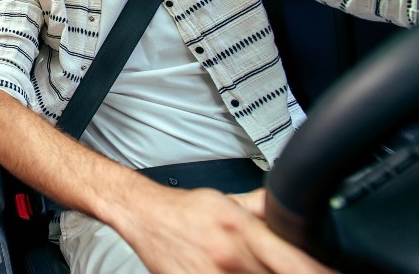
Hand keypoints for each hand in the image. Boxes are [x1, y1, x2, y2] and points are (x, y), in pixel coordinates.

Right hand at [116, 185, 335, 273]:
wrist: (145, 216)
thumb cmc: (186, 211)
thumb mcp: (229, 200)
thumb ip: (264, 207)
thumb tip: (296, 208)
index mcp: (242, 230)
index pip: (296, 263)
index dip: (321, 273)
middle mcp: (231, 258)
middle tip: (281, 268)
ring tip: (252, 268)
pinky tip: (234, 273)